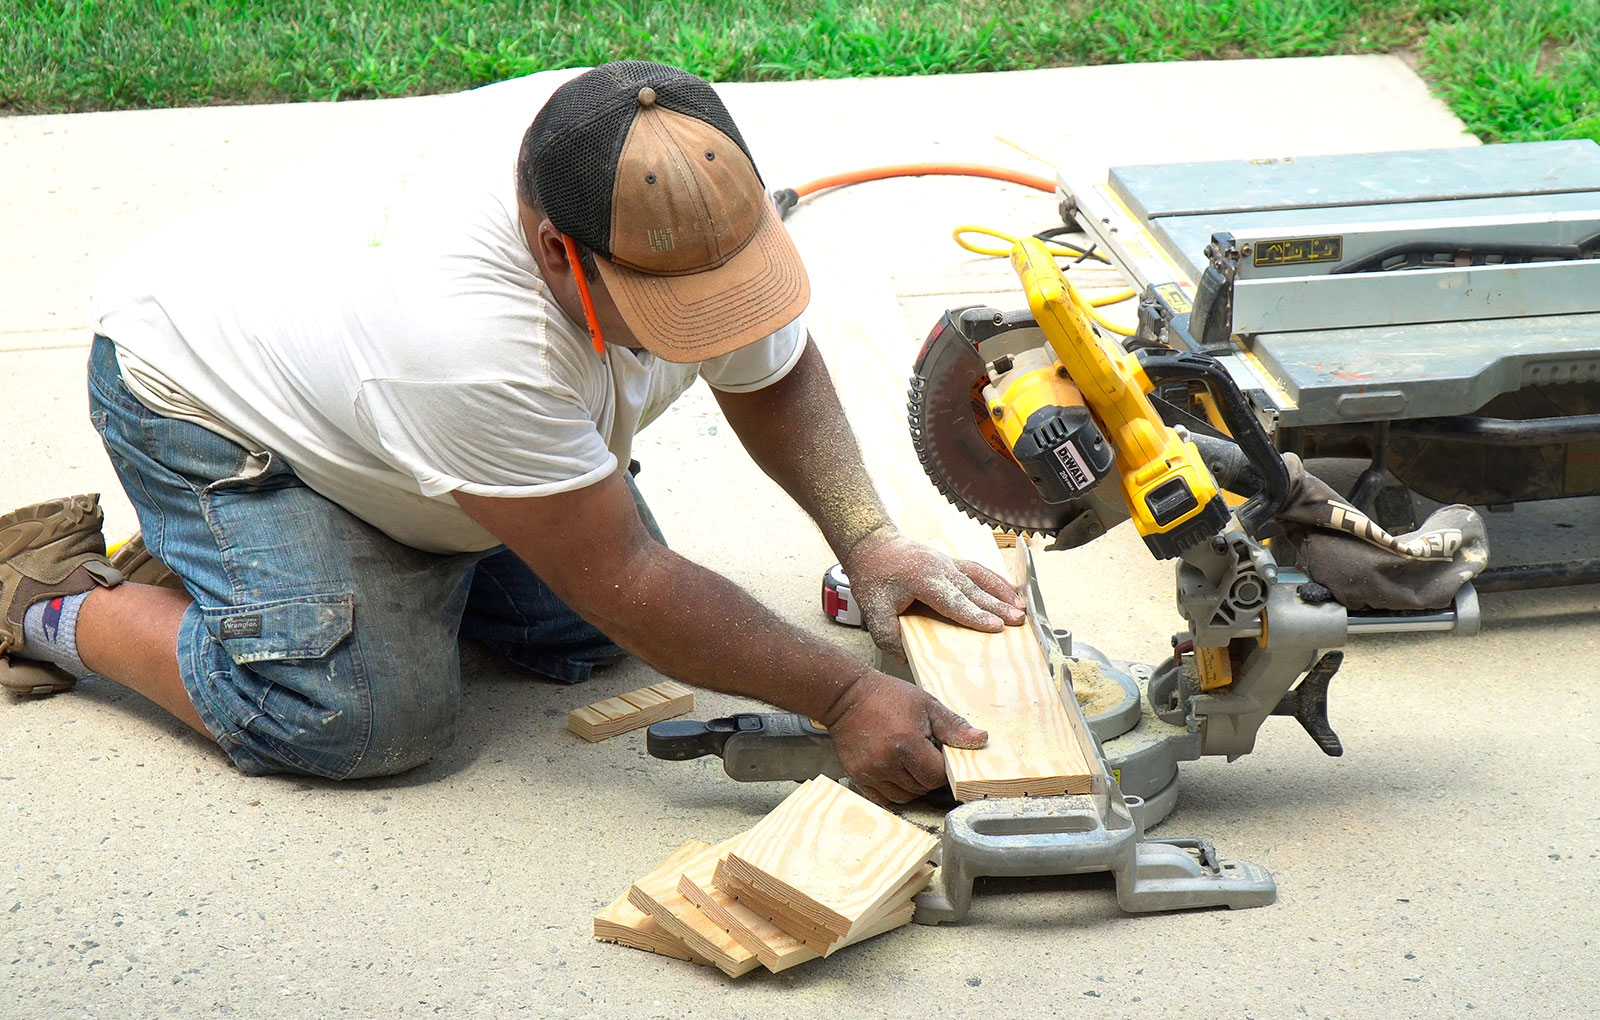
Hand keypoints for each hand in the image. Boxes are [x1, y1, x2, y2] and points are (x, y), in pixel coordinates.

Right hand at [824, 670, 987, 804]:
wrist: (846, 696)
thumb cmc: (888, 697)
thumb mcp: (926, 704)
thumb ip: (953, 726)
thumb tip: (981, 740)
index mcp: (907, 744)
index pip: (937, 776)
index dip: (942, 767)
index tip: (937, 753)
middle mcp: (887, 763)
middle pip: (922, 788)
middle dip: (928, 775)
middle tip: (921, 752)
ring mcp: (870, 772)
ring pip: (905, 796)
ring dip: (912, 784)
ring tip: (908, 760)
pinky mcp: (858, 777)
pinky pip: (884, 798)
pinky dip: (895, 789)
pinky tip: (895, 770)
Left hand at [842, 525, 1027, 658]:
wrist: (871, 543)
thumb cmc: (872, 576)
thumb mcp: (872, 608)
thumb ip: (887, 634)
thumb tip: (903, 658)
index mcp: (923, 580)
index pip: (954, 601)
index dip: (975, 615)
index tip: (995, 626)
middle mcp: (940, 569)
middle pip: (973, 590)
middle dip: (998, 606)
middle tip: (1018, 620)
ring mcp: (947, 562)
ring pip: (980, 577)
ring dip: (1002, 592)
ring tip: (1022, 607)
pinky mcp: (950, 561)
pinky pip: (977, 569)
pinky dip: (995, 579)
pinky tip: (1011, 587)